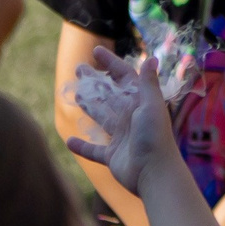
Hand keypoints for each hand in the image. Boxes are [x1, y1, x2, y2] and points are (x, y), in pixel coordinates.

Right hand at [63, 45, 178, 193]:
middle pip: (109, 94)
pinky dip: (82, 146)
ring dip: (88, 105)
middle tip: (78, 68)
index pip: (124, 77)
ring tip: (74, 93)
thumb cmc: (155, 137)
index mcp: (140, 103)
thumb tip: (152, 57)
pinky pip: (94, 150)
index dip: (111, 63)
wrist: (155, 173)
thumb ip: (148, 83)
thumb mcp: (151, 106)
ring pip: (101, 117)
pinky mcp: (112, 156)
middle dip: (95, 81)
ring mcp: (121, 137)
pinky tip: (69, 141)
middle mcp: (130, 117)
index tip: (96, 51)